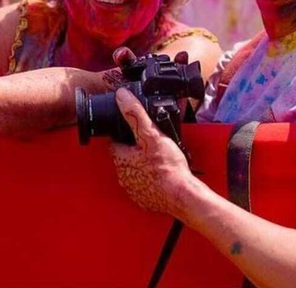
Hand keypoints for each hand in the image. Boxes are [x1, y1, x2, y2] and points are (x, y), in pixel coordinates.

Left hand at [109, 88, 194, 217]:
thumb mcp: (152, 134)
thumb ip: (135, 114)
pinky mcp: (143, 198)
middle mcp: (122, 175)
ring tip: (159, 159)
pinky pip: (143, 185)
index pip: (114, 141)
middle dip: (135, 149)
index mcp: (120, 158)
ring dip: (142, 165)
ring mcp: (132, 188)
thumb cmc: (167, 168)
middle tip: (151, 143)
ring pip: (134, 171)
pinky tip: (162, 174)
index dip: (125, 133)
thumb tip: (122, 96)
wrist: (181, 195)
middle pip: (125, 156)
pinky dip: (150, 180)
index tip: (136, 129)